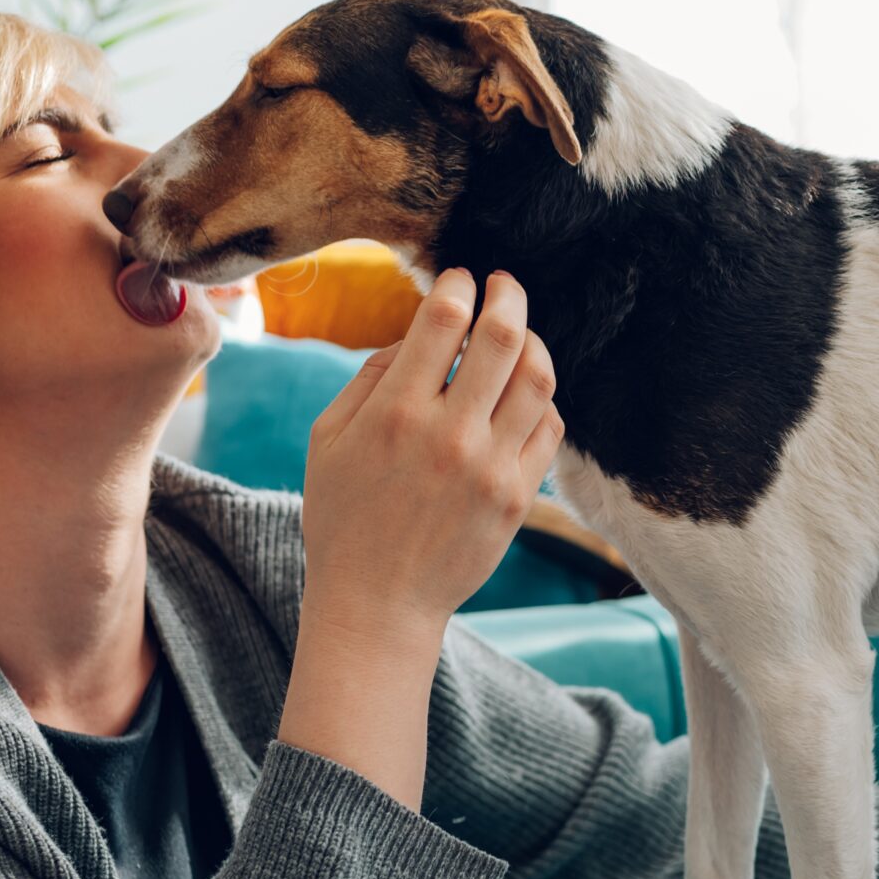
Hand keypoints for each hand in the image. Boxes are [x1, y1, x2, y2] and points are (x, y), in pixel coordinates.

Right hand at [298, 267, 564, 646]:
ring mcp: (491, 469)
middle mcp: (448, 436)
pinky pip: (549, 428)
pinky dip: (542, 399)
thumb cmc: (344, 515)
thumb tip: (420, 328)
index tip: (459, 277)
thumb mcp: (329, 437)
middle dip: (509, 295)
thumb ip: (372, 374)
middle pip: (503, 338)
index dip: (457, 284)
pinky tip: (523, 393)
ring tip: (521, 334)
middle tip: (504, 283)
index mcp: (394, 414)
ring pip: (538, 380)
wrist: (378, 602)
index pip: (443, 321)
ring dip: (534, 343)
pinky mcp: (519, 498)